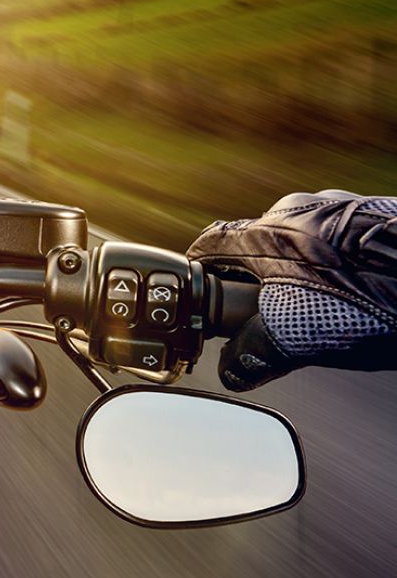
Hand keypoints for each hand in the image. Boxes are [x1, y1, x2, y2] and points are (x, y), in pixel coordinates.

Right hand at [187, 191, 396, 389]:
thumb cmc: (369, 299)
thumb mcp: (298, 337)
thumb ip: (253, 353)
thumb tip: (232, 369)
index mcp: (263, 232)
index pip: (208, 247)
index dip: (200, 277)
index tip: (202, 300)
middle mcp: (296, 209)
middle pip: (256, 247)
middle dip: (257, 283)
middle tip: (269, 320)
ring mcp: (341, 208)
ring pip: (302, 245)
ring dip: (300, 276)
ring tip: (322, 313)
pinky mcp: (376, 216)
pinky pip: (341, 243)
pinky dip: (339, 269)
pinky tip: (358, 298)